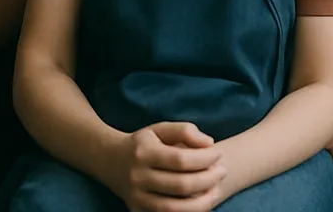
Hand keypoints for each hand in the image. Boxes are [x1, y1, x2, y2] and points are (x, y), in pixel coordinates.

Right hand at [107, 122, 224, 211]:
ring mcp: (136, 198)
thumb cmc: (142, 143)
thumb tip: (209, 143)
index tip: (218, 154)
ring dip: (200, 203)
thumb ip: (184, 130)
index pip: (180, 160)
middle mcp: (138, 177)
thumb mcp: (159, 128)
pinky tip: (201, 205)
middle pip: (180, 185)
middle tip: (223, 171)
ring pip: (173, 208)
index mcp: (145, 153)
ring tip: (216, 192)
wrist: (110, 161)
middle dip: (207, 180)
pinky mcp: (137, 211)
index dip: (204, 158)